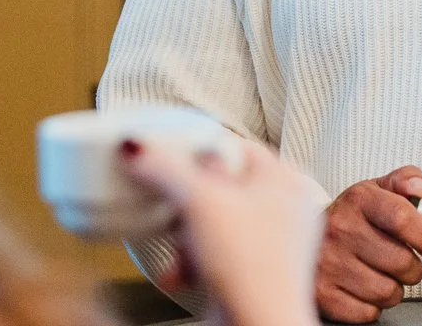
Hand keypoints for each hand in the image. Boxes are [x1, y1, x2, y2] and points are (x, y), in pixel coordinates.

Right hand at [120, 137, 323, 325]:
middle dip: (188, 207)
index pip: (238, 146)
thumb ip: (165, 169)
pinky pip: (216, 255)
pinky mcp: (255, 274)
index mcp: (285, 180)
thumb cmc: (249, 266)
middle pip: (221, 187)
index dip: (201, 151)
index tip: (169, 157)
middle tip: (174, 212)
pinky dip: (193, 263)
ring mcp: (272, 243)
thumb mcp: (200, 204)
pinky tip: (180, 275)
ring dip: (186, 239)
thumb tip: (136, 146)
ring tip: (180, 252)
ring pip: (215, 224)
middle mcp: (285, 208)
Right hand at [317, 166, 421, 322]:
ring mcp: (329, 263)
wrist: (305, 234)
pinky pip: (368, 312)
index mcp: (359, 200)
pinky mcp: (323, 293)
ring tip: (383, 274)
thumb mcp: (377, 189)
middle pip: (401, 261)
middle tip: (405, 261)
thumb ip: (406, 181)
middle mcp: (341, 229)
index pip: (402, 217)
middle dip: (413, 267)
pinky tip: (365, 288)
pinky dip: (373, 305)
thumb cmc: (351, 216)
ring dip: (394, 288)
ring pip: (388, 291)